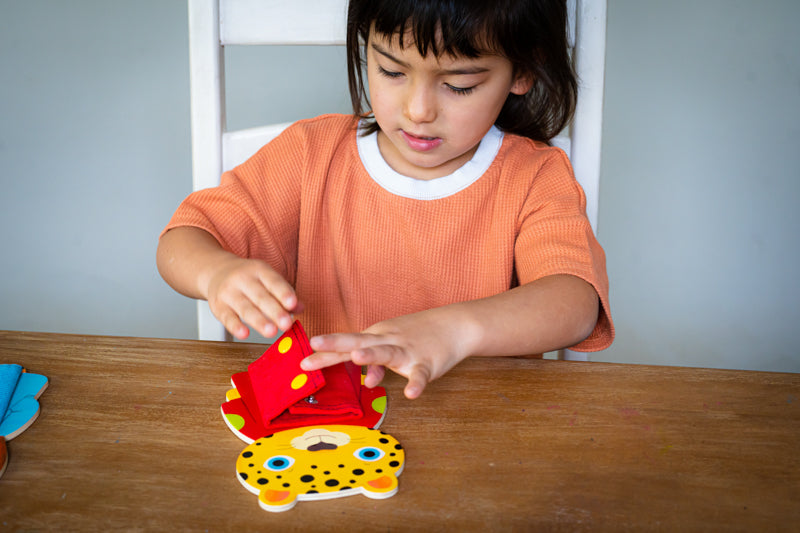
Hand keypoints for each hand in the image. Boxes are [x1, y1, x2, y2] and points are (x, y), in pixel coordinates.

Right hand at [206, 256, 302, 339]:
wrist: (216, 271)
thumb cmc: (249, 279)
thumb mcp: (267, 280)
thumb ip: (284, 294)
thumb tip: (300, 308)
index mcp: (259, 270)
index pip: (273, 281)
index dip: (283, 292)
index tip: (293, 303)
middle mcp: (242, 279)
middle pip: (260, 297)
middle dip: (274, 311)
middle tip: (286, 323)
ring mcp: (229, 292)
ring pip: (245, 308)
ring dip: (259, 321)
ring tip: (271, 332)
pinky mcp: (218, 306)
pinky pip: (227, 317)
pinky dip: (235, 326)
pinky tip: (244, 334)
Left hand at [303, 308, 475, 398]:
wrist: (454, 325)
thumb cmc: (418, 336)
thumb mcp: (392, 346)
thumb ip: (375, 364)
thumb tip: (365, 380)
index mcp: (376, 337)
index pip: (345, 345)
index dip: (325, 352)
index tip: (302, 360)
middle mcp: (387, 341)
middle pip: (358, 341)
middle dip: (336, 344)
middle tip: (313, 346)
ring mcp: (407, 351)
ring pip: (387, 353)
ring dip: (372, 356)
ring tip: (357, 360)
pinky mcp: (427, 362)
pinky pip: (420, 375)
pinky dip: (416, 384)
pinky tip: (411, 394)